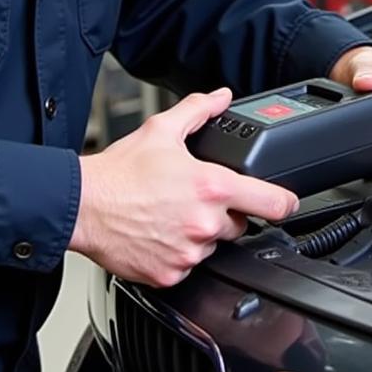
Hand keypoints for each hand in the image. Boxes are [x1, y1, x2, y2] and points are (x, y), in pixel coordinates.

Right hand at [70, 87, 298, 286]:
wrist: (83, 205)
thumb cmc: (119, 172)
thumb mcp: (162, 130)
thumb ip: (198, 110)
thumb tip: (221, 97)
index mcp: (211, 187)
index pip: (271, 202)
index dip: (285, 202)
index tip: (288, 203)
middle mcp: (205, 223)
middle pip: (238, 224)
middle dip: (223, 212)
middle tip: (194, 198)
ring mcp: (188, 252)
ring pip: (211, 246)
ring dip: (200, 234)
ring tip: (171, 215)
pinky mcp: (170, 274)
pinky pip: (187, 266)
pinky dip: (178, 254)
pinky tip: (159, 234)